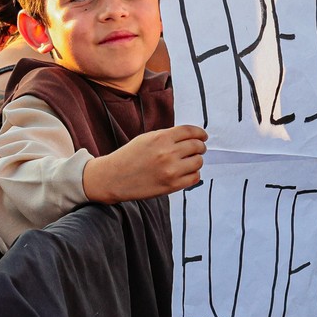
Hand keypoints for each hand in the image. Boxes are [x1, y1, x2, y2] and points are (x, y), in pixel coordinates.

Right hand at [84, 124, 207, 203]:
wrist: (113, 178)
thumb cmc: (129, 157)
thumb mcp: (147, 138)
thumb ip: (168, 136)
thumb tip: (190, 136)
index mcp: (161, 138)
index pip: (190, 131)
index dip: (200, 133)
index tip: (203, 136)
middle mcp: (168, 153)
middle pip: (197, 146)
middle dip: (199, 147)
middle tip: (198, 149)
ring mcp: (171, 170)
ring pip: (198, 162)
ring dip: (196, 161)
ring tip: (189, 162)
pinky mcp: (172, 185)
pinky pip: (194, 177)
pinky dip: (194, 174)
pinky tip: (186, 172)